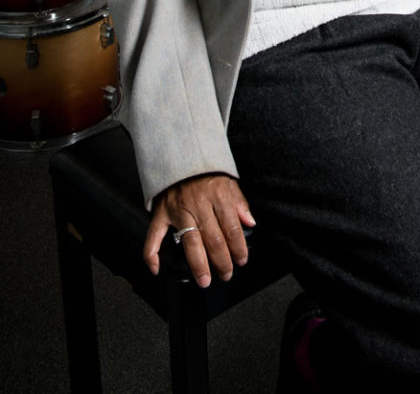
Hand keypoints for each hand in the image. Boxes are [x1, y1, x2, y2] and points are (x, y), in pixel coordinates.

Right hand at [144, 173, 255, 287]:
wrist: (181, 156)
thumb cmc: (206, 173)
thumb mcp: (229, 183)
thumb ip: (239, 203)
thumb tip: (250, 223)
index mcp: (218, 196)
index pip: (231, 227)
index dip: (238, 247)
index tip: (242, 260)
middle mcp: (198, 204)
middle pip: (213, 238)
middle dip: (221, 261)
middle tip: (226, 274)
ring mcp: (178, 210)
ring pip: (189, 242)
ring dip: (198, 265)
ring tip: (204, 280)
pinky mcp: (161, 213)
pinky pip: (154, 236)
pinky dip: (152, 254)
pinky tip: (157, 269)